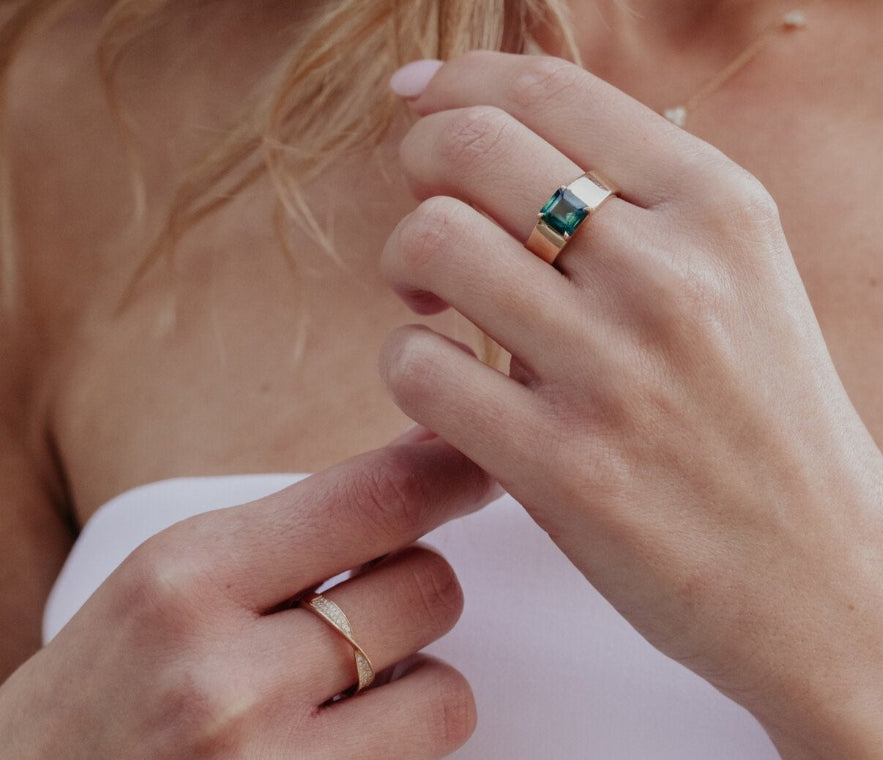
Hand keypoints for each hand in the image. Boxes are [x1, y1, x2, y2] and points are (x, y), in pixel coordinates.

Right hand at [0, 437, 492, 759]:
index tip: (481, 461)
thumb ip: (296, 526)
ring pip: (445, 691)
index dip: (452, 471)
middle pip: (428, 587)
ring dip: (413, 682)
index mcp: (189, 578)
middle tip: (356, 609)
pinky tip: (334, 742)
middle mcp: (226, 676)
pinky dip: (398, 747)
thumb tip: (424, 456)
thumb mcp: (171, 579)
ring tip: (340, 691)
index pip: (376, 496)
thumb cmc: (96, 698)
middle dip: (411, 590)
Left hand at [380, 52, 882, 757]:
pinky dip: (410, 363)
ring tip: (436, 302)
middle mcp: (669, 273)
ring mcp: (614, 371)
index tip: (419, 95)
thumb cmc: (765, 415)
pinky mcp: (564, 470)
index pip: (549, 89)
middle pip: (470, 147)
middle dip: (418, 161)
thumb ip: (633, 191)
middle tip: (430, 210)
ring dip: (405, 262)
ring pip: (430, 241)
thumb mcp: (739, 270)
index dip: (460, 78)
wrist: (824, 578)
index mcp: (718, 206)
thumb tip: (490, 115)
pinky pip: (419, 367)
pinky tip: (450, 382)